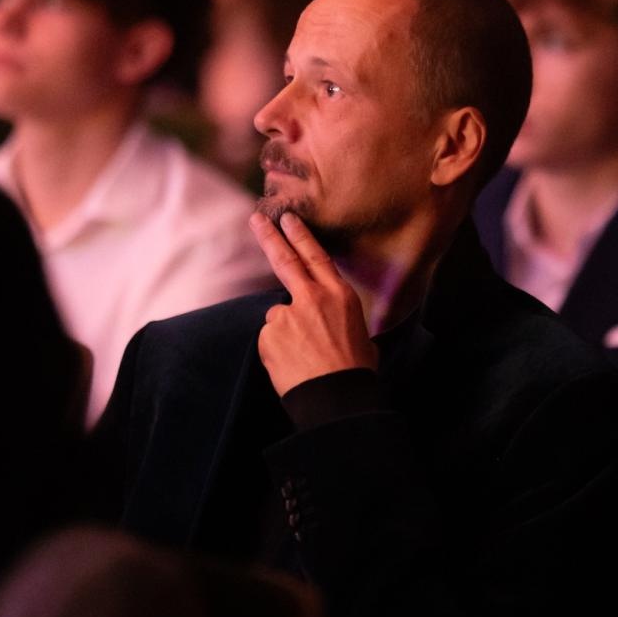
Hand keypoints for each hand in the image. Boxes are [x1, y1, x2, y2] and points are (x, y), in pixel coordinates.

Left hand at [250, 211, 378, 395]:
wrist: (336, 398)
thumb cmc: (355, 371)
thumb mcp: (361, 334)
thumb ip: (338, 318)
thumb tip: (330, 324)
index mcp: (339, 295)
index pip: (316, 256)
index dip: (300, 236)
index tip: (287, 219)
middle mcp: (311, 298)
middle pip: (285, 260)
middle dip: (269, 236)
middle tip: (256, 218)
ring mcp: (287, 315)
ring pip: (279, 317)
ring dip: (286, 333)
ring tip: (304, 358)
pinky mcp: (269, 335)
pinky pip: (270, 340)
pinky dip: (277, 351)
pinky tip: (292, 365)